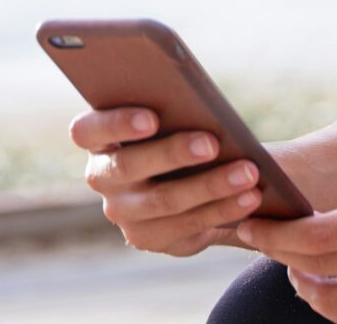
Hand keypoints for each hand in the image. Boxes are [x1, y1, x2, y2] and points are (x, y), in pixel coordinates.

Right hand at [69, 105, 259, 256]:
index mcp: (98, 139)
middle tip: (212, 143)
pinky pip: (187, 224)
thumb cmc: (174, 131)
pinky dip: (223, 209)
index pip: (86, 130)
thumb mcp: (166, 118)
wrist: (181, 180)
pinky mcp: (148, 237)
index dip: (116, 123)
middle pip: (129, 166)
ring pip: (163, 200)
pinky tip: (250, 197)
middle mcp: (102, 177)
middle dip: (173, 153)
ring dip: (210, 186)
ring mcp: (122, 211)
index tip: (152, 118)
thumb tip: (199, 99)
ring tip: (248, 173)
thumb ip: (169, 109)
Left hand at [237, 175, 336, 322]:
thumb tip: (309, 233)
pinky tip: (332, 288)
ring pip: (334, 308)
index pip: (318, 237)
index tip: (252, 224)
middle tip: (268, 243)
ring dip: (307, 288)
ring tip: (301, 268)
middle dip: (282, 259)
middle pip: (318, 274)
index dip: (276, 235)